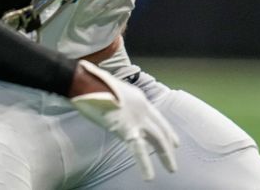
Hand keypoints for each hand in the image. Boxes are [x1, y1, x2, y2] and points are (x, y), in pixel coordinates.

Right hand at [70, 60, 178, 180]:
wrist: (84, 82)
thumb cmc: (91, 84)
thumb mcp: (113, 93)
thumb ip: (121, 105)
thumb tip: (118, 114)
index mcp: (139, 98)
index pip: (157, 117)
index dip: (167, 130)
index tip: (174, 142)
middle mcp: (142, 107)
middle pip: (160, 130)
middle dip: (168, 146)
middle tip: (172, 162)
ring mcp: (136, 117)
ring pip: (157, 139)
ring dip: (165, 155)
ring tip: (171, 169)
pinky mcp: (126, 128)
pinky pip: (138, 149)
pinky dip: (144, 164)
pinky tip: (149, 176)